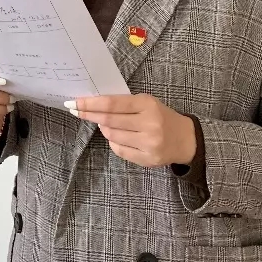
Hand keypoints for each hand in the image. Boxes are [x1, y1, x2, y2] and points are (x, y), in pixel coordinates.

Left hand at [66, 94, 195, 167]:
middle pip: (109, 120)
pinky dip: (113, 142)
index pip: (112, 104)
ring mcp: (149, 143)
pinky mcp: (148, 159)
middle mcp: (149, 124)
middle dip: (89, 115)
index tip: (74, 102)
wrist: (187, 139)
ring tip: (106, 124)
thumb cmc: (161, 117)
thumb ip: (123, 104)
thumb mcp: (146, 103)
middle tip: (76, 110)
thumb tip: (93, 106)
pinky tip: (117, 137)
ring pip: (112, 136)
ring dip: (103, 129)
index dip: (90, 104)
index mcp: (147, 105)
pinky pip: (119, 150)